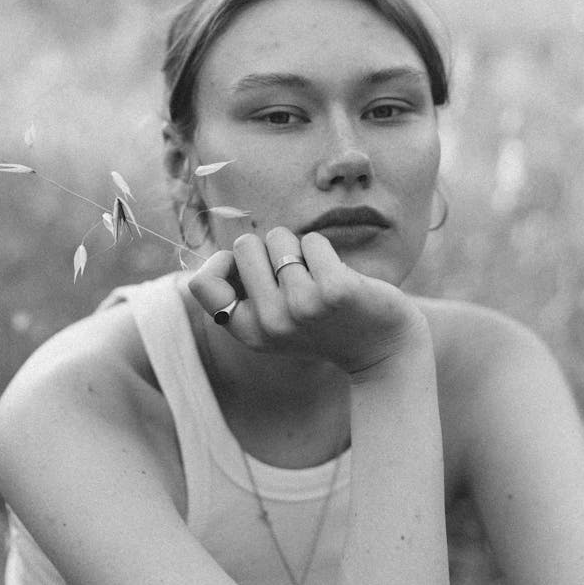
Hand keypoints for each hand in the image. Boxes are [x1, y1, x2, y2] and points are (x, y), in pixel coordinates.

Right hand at [188, 228, 430, 374]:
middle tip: (295, 277)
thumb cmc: (323, 322)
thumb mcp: (275, 320)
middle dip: (268, 249)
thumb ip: (245, 290)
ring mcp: (301, 307)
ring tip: (318, 278)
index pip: (202, 284)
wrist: (381, 347)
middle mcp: (270, 323)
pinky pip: (312, 241)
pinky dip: (324, 250)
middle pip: (243, 245)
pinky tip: (339, 277)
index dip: (220, 263)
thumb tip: (230, 250)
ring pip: (279, 237)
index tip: (246, 269)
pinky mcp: (334, 290)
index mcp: (248, 331)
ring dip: (298, 249)